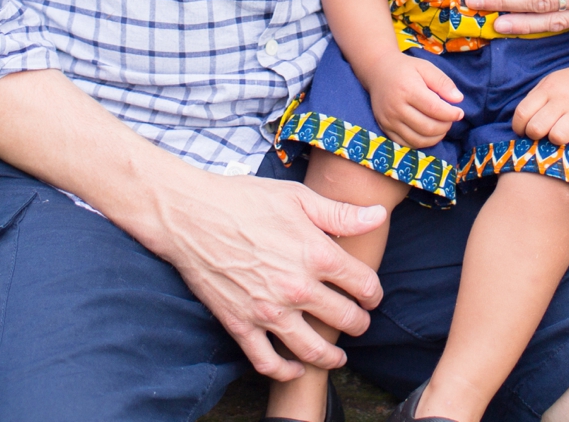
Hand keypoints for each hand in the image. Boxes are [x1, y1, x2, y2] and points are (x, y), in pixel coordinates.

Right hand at [149, 172, 388, 380]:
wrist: (190, 216)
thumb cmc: (243, 200)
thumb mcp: (297, 196)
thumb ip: (340, 213)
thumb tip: (378, 216)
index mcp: (316, 254)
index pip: (363, 285)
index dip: (373, 293)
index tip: (370, 295)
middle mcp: (296, 288)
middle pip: (345, 320)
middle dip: (359, 323)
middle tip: (358, 321)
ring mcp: (268, 311)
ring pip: (313, 350)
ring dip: (332, 357)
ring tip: (338, 355)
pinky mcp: (240, 325)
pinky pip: (267, 362)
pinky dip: (285, 372)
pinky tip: (295, 368)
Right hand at [364, 53, 464, 148]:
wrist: (378, 71)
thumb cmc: (405, 69)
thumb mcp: (426, 68)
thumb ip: (443, 82)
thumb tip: (458, 99)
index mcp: (407, 89)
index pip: (434, 109)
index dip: (451, 114)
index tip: (459, 113)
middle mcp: (396, 107)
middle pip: (427, 127)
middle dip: (445, 127)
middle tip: (450, 120)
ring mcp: (389, 120)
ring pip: (418, 140)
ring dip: (435, 138)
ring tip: (442, 127)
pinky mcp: (385, 128)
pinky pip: (406, 144)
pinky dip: (422, 143)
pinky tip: (429, 133)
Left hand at [511, 63, 568, 151]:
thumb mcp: (549, 83)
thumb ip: (535, 100)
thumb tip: (521, 125)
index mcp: (547, 90)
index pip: (522, 113)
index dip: (519, 127)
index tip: (524, 132)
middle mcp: (562, 100)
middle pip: (536, 128)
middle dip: (536, 137)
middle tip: (544, 135)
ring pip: (558, 137)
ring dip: (558, 142)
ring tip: (563, 135)